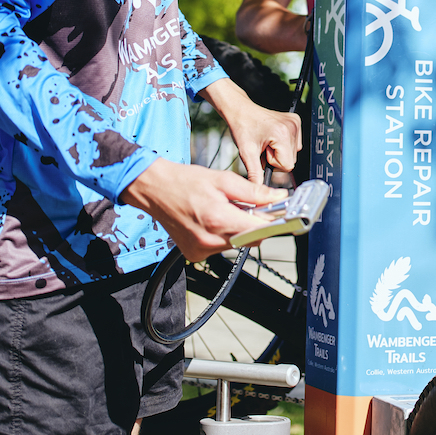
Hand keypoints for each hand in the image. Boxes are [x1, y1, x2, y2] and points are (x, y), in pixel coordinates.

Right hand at [122, 158, 286, 260]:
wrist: (154, 189)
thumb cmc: (185, 181)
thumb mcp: (223, 180)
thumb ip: (253, 192)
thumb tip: (278, 198)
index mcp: (218, 220)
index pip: (259, 230)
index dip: (273, 221)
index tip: (281, 214)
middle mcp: (210, 240)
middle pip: (250, 239)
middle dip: (256, 223)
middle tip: (250, 207)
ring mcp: (201, 250)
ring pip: (236, 244)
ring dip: (239, 229)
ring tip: (225, 210)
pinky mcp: (195, 255)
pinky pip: (221, 248)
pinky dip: (224, 235)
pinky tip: (213, 220)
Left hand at [204, 76, 302, 183]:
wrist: (240, 110)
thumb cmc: (242, 126)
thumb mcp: (246, 152)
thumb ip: (255, 173)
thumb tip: (258, 190)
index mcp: (282, 134)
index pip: (287, 166)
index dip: (273, 163)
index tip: (262, 153)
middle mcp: (293, 127)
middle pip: (291, 160)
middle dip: (276, 158)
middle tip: (263, 146)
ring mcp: (295, 123)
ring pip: (293, 153)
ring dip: (279, 151)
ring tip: (266, 141)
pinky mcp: (295, 121)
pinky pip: (294, 144)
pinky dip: (283, 144)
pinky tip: (272, 136)